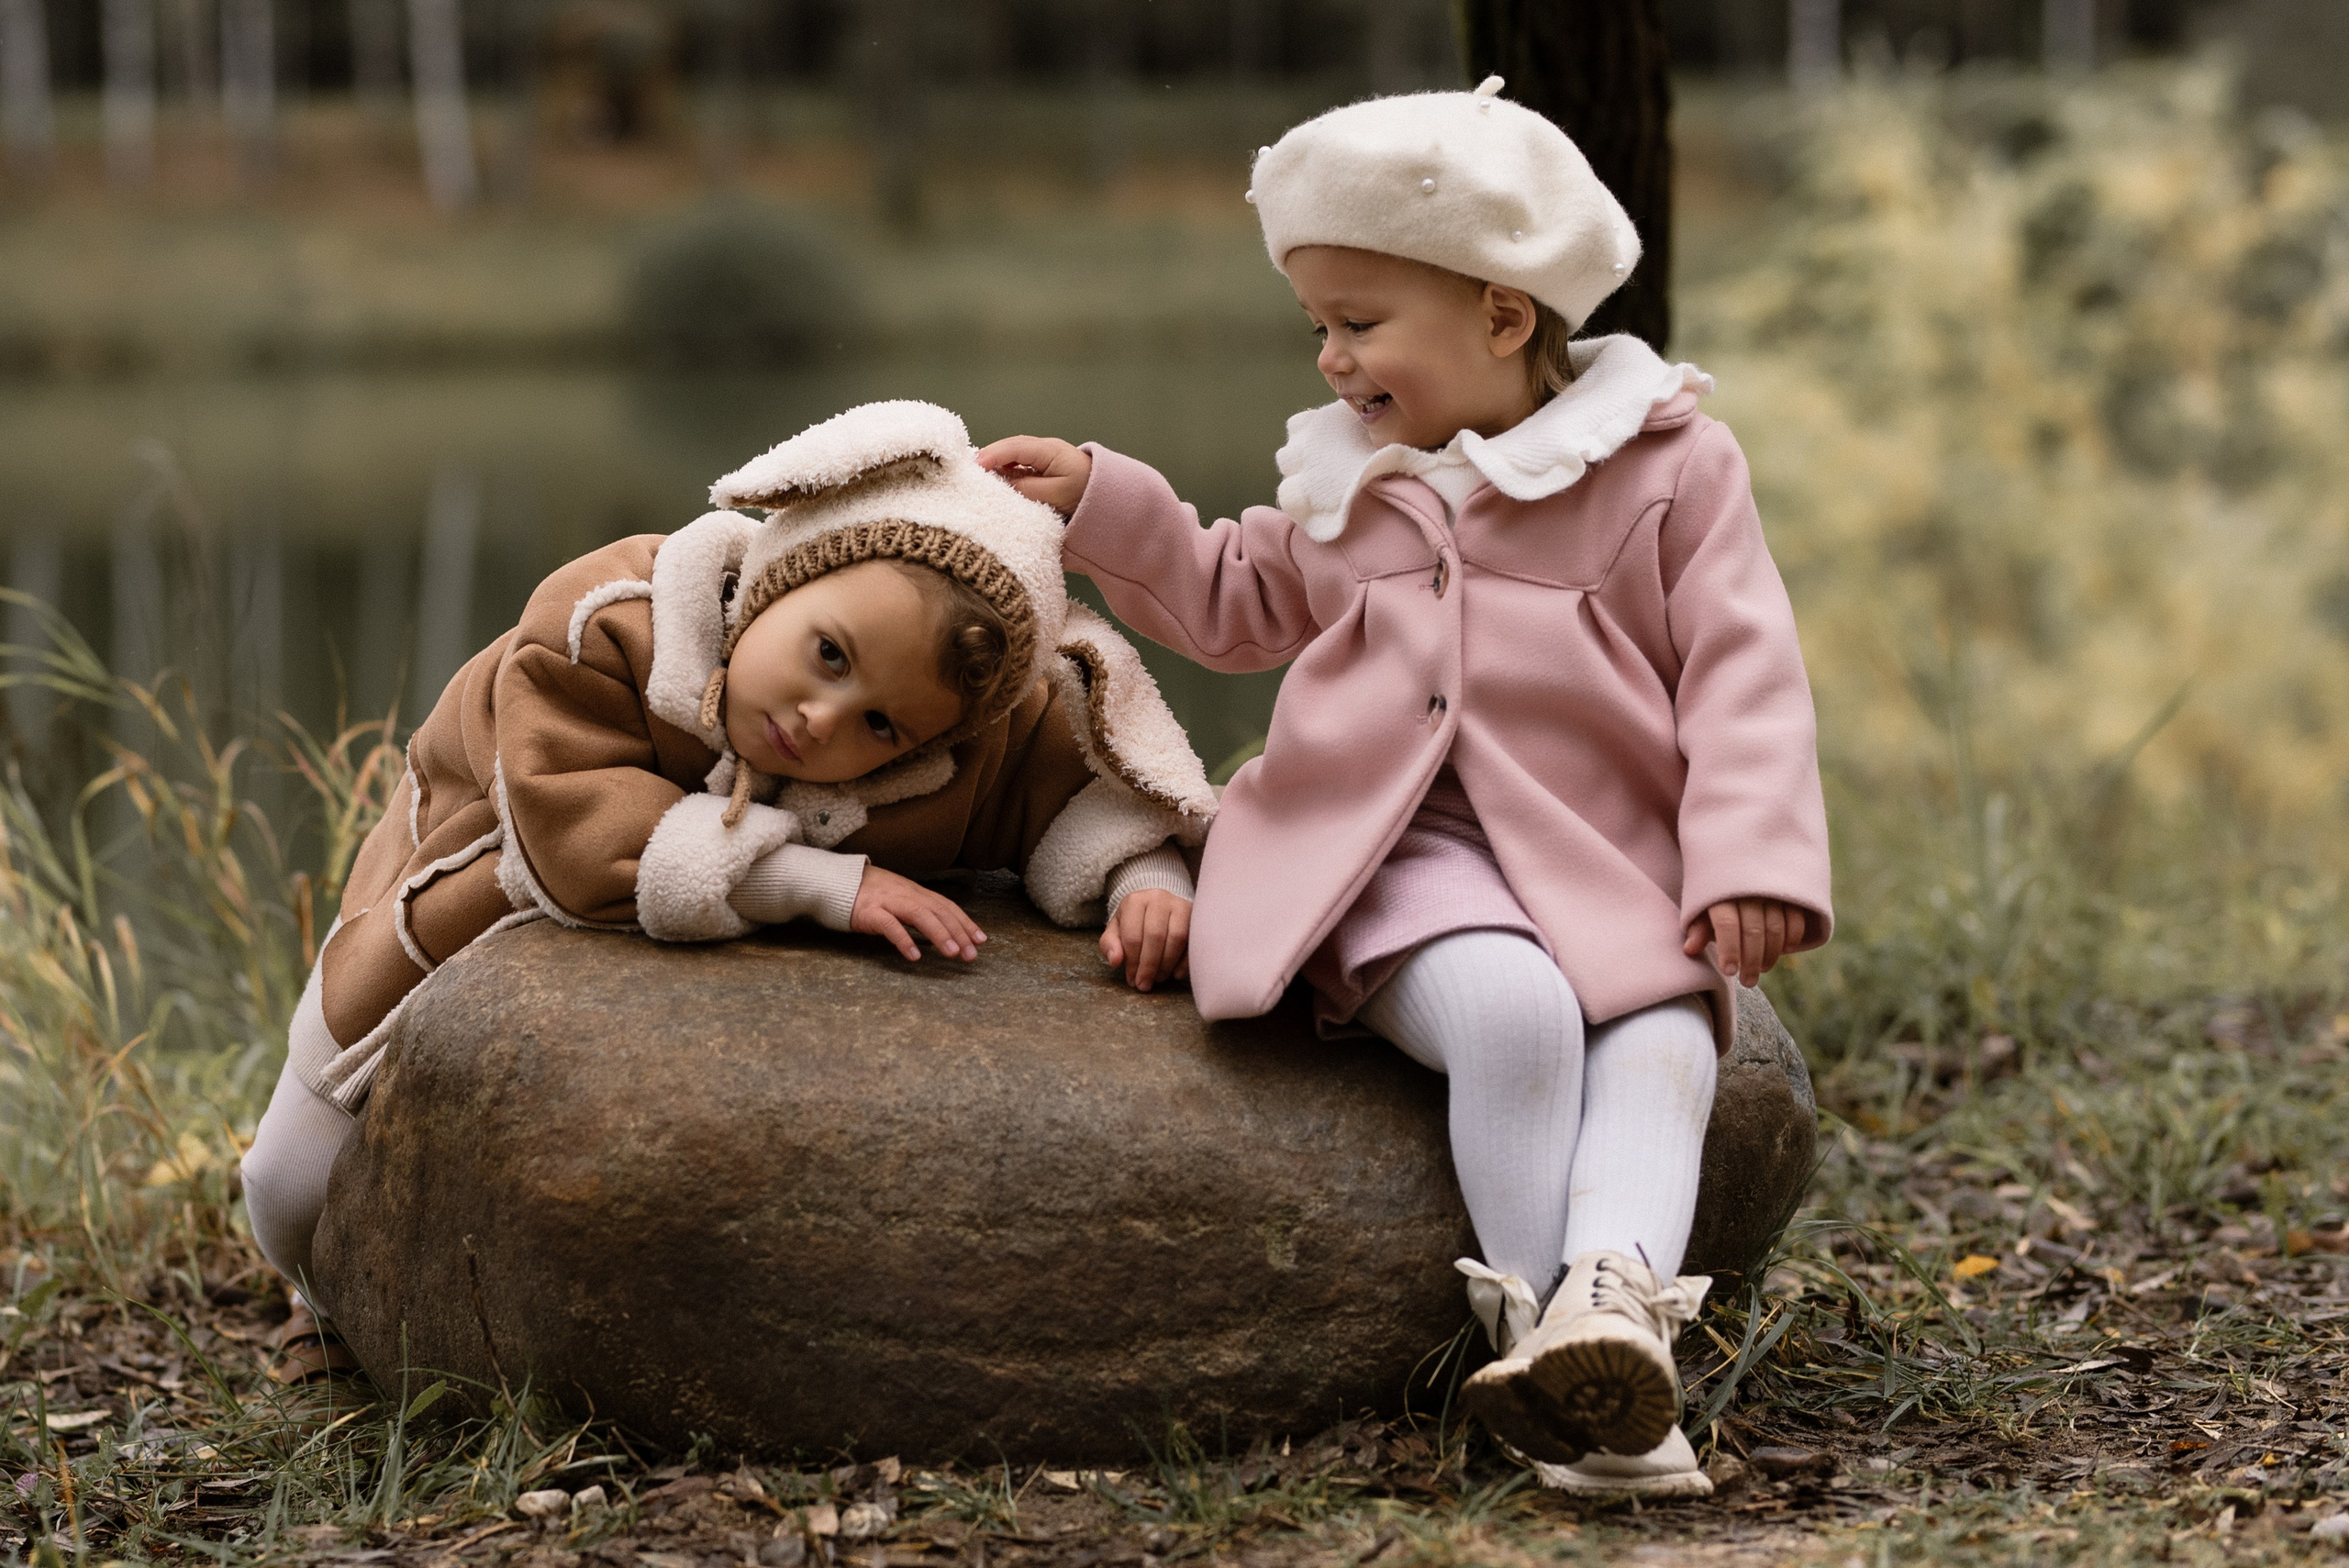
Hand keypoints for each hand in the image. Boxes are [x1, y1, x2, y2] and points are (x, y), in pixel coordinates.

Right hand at [851, 865, 986, 962]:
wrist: (836, 882)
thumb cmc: (870, 894)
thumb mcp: (899, 897)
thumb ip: (918, 909)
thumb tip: (943, 927)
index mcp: (915, 892)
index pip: (946, 906)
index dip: (965, 922)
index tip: (981, 940)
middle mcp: (906, 894)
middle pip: (938, 911)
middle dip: (958, 932)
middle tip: (972, 954)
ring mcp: (888, 901)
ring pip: (920, 914)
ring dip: (939, 934)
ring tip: (953, 953)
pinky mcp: (870, 912)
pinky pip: (889, 925)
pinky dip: (904, 940)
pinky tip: (915, 955)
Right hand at [976, 435, 1093, 517]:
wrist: (1110, 495)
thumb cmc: (1088, 492)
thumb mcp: (1058, 494)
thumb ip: (1030, 489)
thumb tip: (1004, 486)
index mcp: (1049, 451)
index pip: (1015, 447)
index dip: (993, 455)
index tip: (975, 465)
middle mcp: (1043, 449)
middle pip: (1009, 448)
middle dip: (988, 457)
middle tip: (967, 470)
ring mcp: (1041, 457)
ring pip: (1011, 455)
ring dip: (994, 464)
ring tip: (977, 476)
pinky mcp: (1040, 467)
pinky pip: (1017, 465)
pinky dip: (1004, 471)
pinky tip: (995, 480)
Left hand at [1099, 888, 1190, 991]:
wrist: (1156, 905)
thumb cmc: (1134, 922)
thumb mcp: (1115, 931)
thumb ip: (1109, 945)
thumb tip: (1115, 960)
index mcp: (1134, 901)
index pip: (1133, 936)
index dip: (1132, 962)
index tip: (1133, 980)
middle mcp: (1158, 899)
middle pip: (1155, 936)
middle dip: (1149, 966)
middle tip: (1145, 984)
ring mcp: (1180, 905)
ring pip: (1177, 937)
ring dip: (1167, 964)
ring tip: (1159, 978)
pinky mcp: (1195, 915)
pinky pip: (1194, 940)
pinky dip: (1185, 961)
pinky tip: (1175, 974)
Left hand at [1684, 897, 1807, 987]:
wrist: (1738, 859)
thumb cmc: (1716, 892)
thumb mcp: (1701, 905)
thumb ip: (1699, 927)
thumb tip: (1690, 949)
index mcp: (1721, 893)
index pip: (1727, 925)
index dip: (1729, 950)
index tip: (1729, 972)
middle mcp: (1747, 890)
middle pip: (1753, 931)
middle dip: (1751, 961)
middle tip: (1748, 982)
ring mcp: (1770, 890)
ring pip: (1775, 927)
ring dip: (1771, 954)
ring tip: (1762, 969)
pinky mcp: (1788, 891)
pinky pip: (1795, 917)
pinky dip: (1792, 936)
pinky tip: (1784, 950)